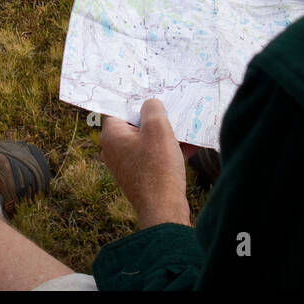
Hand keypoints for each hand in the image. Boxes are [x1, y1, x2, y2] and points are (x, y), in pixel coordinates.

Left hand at [100, 99, 191, 228]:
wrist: (164, 210)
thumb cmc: (158, 167)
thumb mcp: (158, 129)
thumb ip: (153, 108)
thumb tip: (150, 104)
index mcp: (111, 136)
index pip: (119, 109)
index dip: (137, 101)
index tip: (152, 94)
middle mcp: (114, 150)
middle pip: (136, 125)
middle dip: (157, 119)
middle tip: (173, 110)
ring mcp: (127, 165)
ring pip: (148, 141)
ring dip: (167, 135)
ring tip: (187, 128)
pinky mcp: (140, 176)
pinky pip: (154, 156)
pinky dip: (169, 150)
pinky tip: (191, 145)